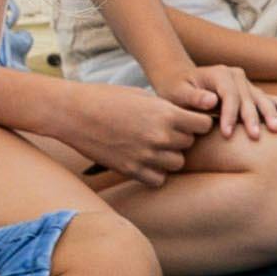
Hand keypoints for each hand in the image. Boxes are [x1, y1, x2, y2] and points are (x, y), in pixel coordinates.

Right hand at [61, 71, 206, 189]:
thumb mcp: (142, 96)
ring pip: (177, 164)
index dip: (197, 123)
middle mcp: (159, 137)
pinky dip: (155, 172)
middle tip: (165, 131)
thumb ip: (167, 110)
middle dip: (181, 138)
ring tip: (153, 145)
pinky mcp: (131, 170)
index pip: (203, 125)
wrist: (73, 113)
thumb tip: (187, 119)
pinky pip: (158, 179)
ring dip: (169, 156)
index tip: (187, 121)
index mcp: (165, 114)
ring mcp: (145, 156)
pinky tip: (144, 160)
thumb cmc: (107, 98)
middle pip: (190, 145)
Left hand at [172, 63, 276, 145]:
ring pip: (260, 98)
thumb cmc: (175, 89)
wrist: (180, 79)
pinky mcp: (249, 90)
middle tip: (255, 136)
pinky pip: (267, 97)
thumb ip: (193, 98)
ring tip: (276, 128)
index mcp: (219, 74)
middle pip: (248, 97)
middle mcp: (235, 75)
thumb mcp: (176, 93)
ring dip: (269, 113)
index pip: (229, 95)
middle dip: (252, 117)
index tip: (228, 133)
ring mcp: (244, 82)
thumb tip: (212, 100)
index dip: (230, 115)